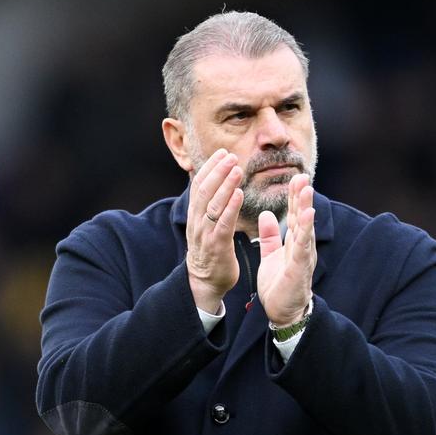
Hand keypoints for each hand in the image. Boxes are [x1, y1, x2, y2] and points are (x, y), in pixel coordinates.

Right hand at [186, 149, 243, 312]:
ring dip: (225, 185)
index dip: (210, 167)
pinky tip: (239, 194)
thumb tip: (216, 183)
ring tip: (236, 169)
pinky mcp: (217, 246)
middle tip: (230, 155)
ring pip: (213, 204)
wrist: (205, 282)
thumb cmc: (210, 251)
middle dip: (217, 171)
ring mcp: (206, 233)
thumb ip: (210, 205)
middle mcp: (197, 221)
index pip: (199, 184)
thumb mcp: (205, 224)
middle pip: (204, 190)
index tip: (222, 152)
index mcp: (195, 214)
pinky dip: (231, 207)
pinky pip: (223, 223)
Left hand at [257, 174, 315, 325]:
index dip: (294, 197)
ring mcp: (303, 257)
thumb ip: (270, 236)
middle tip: (302, 175)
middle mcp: (302, 247)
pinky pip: (302, 247)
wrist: (283, 313)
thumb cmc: (279, 285)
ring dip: (306, 208)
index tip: (294, 178)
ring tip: (307, 190)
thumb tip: (267, 214)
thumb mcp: (271, 255)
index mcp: (293, 243)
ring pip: (305, 228)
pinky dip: (305, 230)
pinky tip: (307, 216)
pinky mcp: (300, 268)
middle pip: (301, 217)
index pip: (294, 215)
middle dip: (302, 197)